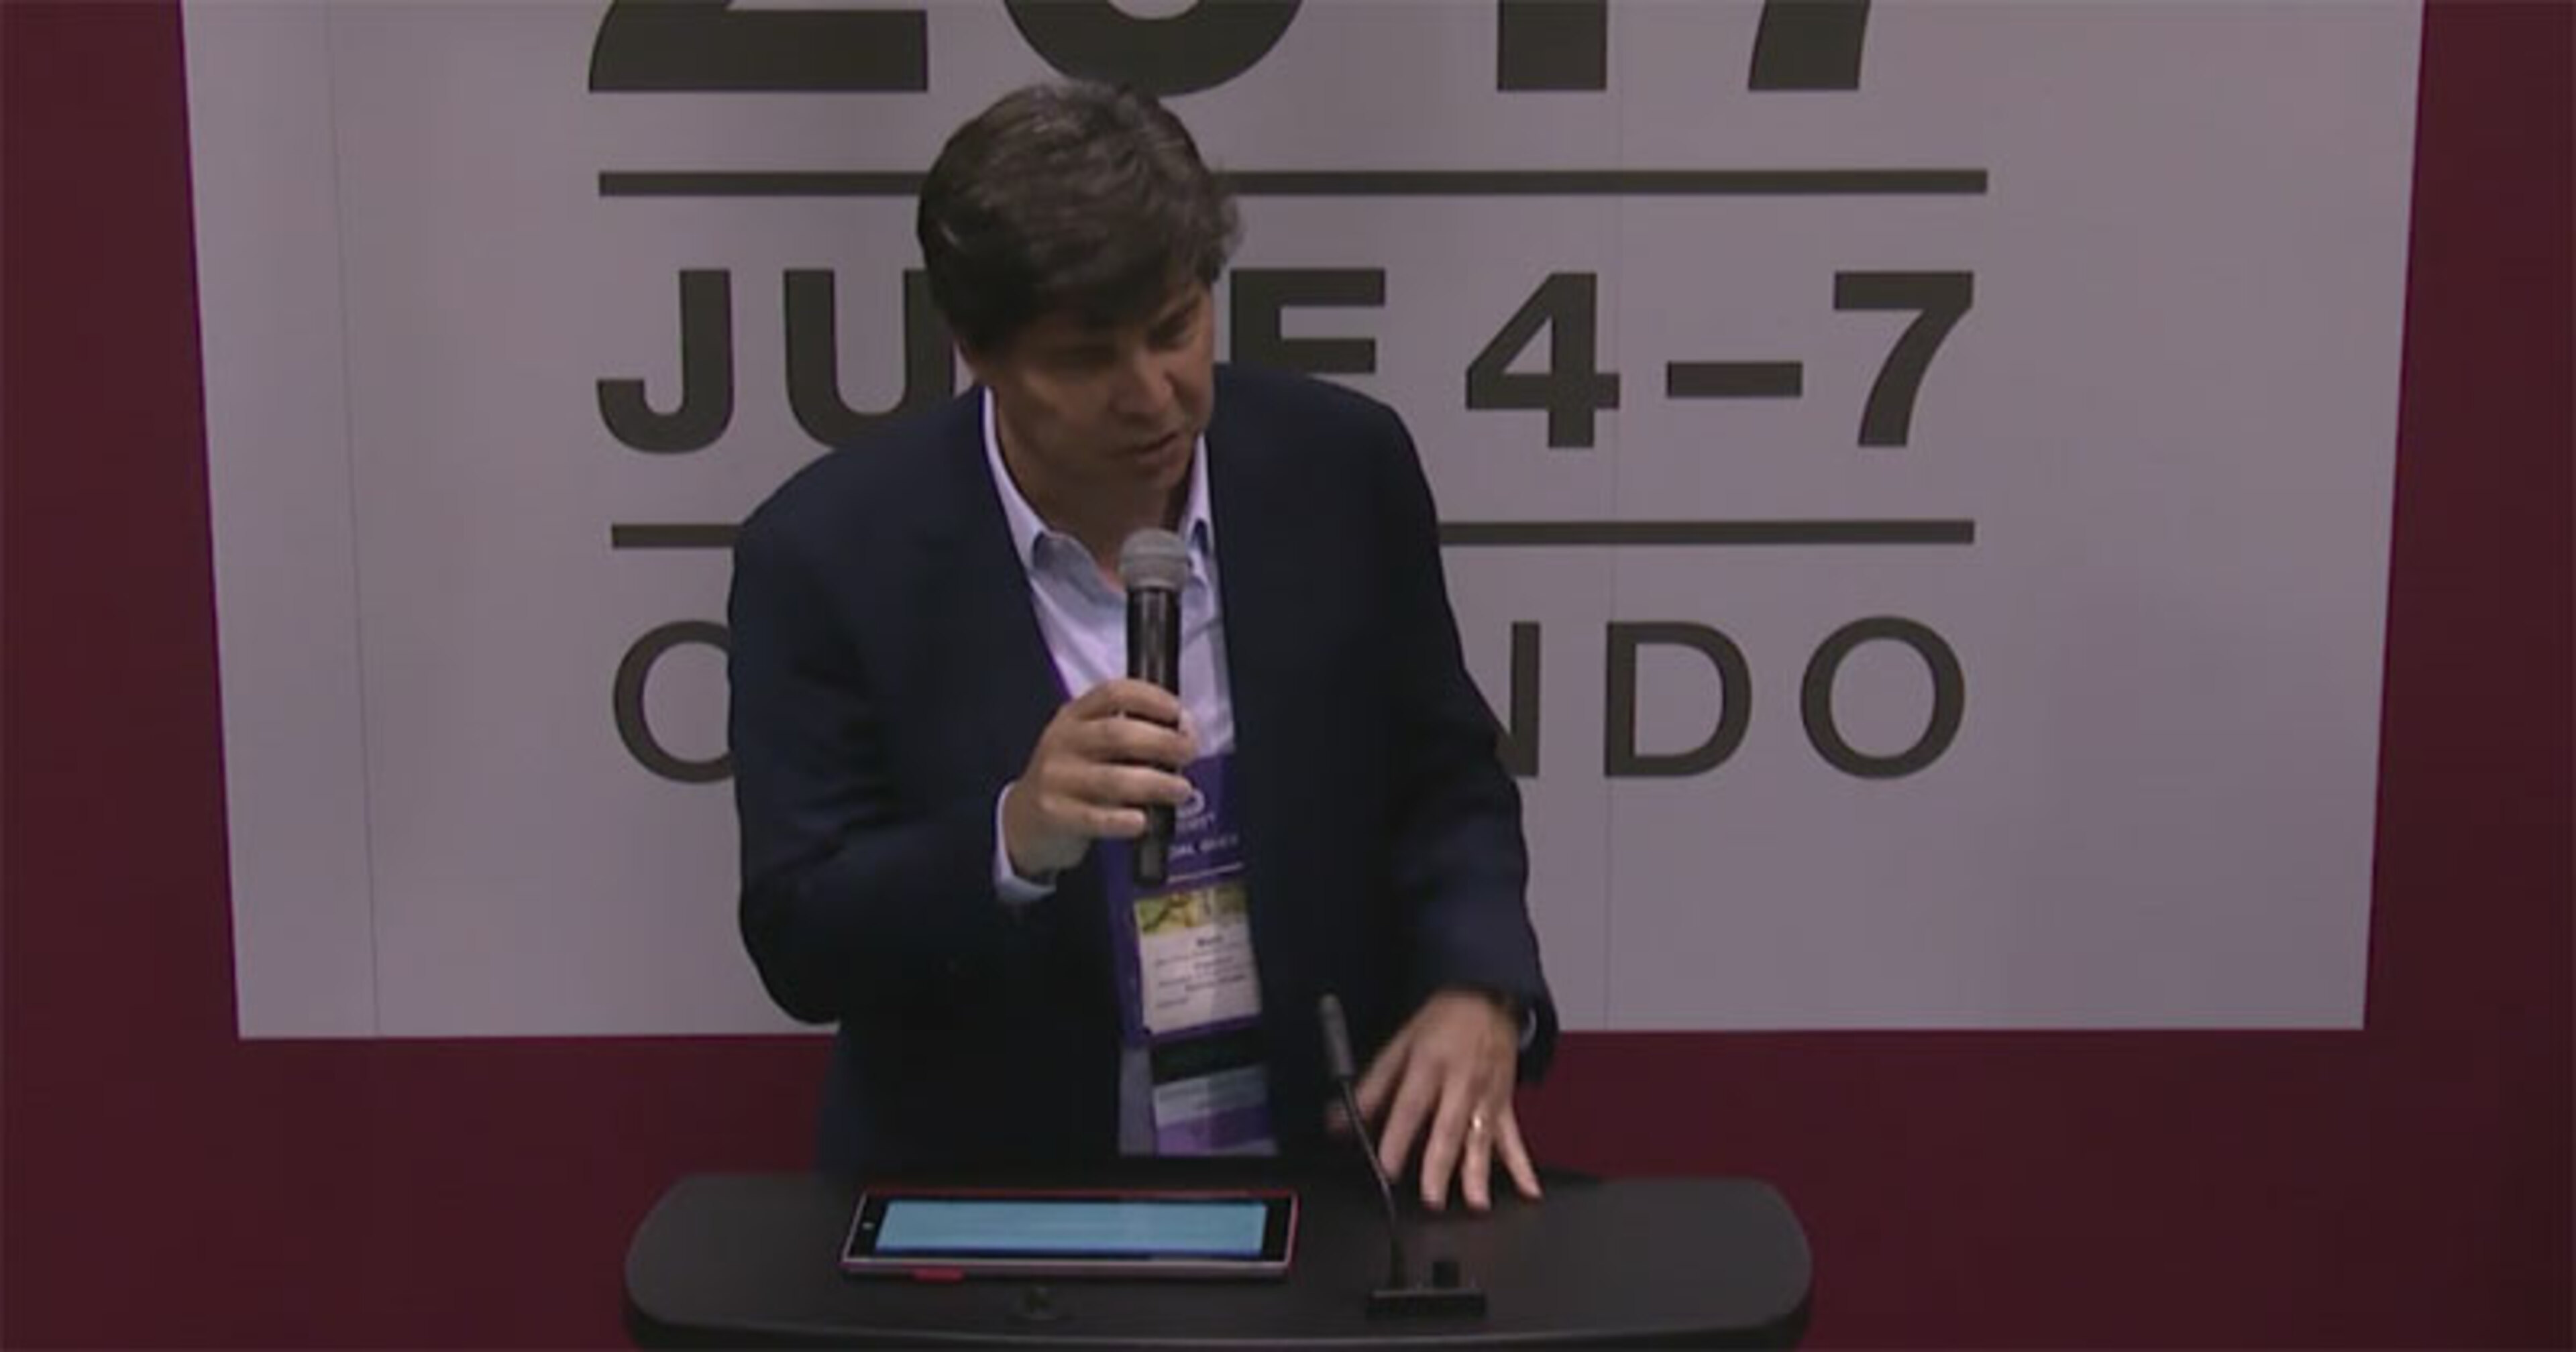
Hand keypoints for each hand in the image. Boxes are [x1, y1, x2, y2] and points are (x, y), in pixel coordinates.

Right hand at [1001, 679, 1195, 877]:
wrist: (1023, 820)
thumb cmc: (1072, 777)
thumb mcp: (1089, 745)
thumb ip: (1129, 736)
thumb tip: (1184, 734)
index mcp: (1075, 716)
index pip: (1114, 693)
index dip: (1151, 698)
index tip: (1179, 712)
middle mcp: (1063, 741)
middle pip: (1117, 734)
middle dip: (1162, 742)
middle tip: (1188, 753)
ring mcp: (1056, 778)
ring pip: (1112, 778)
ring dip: (1154, 783)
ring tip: (1181, 789)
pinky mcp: (1054, 813)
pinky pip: (1094, 817)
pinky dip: (1122, 820)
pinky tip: (1142, 821)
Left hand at [1348, 988, 1540, 1211]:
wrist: (1487, 999)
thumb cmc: (1441, 1023)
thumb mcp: (1399, 1045)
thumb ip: (1371, 1087)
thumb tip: (1338, 1121)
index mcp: (1429, 1065)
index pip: (1411, 1106)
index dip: (1398, 1138)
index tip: (1388, 1167)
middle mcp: (1460, 1083)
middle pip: (1449, 1128)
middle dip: (1440, 1167)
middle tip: (1432, 1199)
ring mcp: (1486, 1096)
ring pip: (1482, 1138)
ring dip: (1478, 1173)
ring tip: (1476, 1203)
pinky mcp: (1504, 1104)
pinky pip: (1514, 1138)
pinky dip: (1522, 1166)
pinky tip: (1528, 1190)